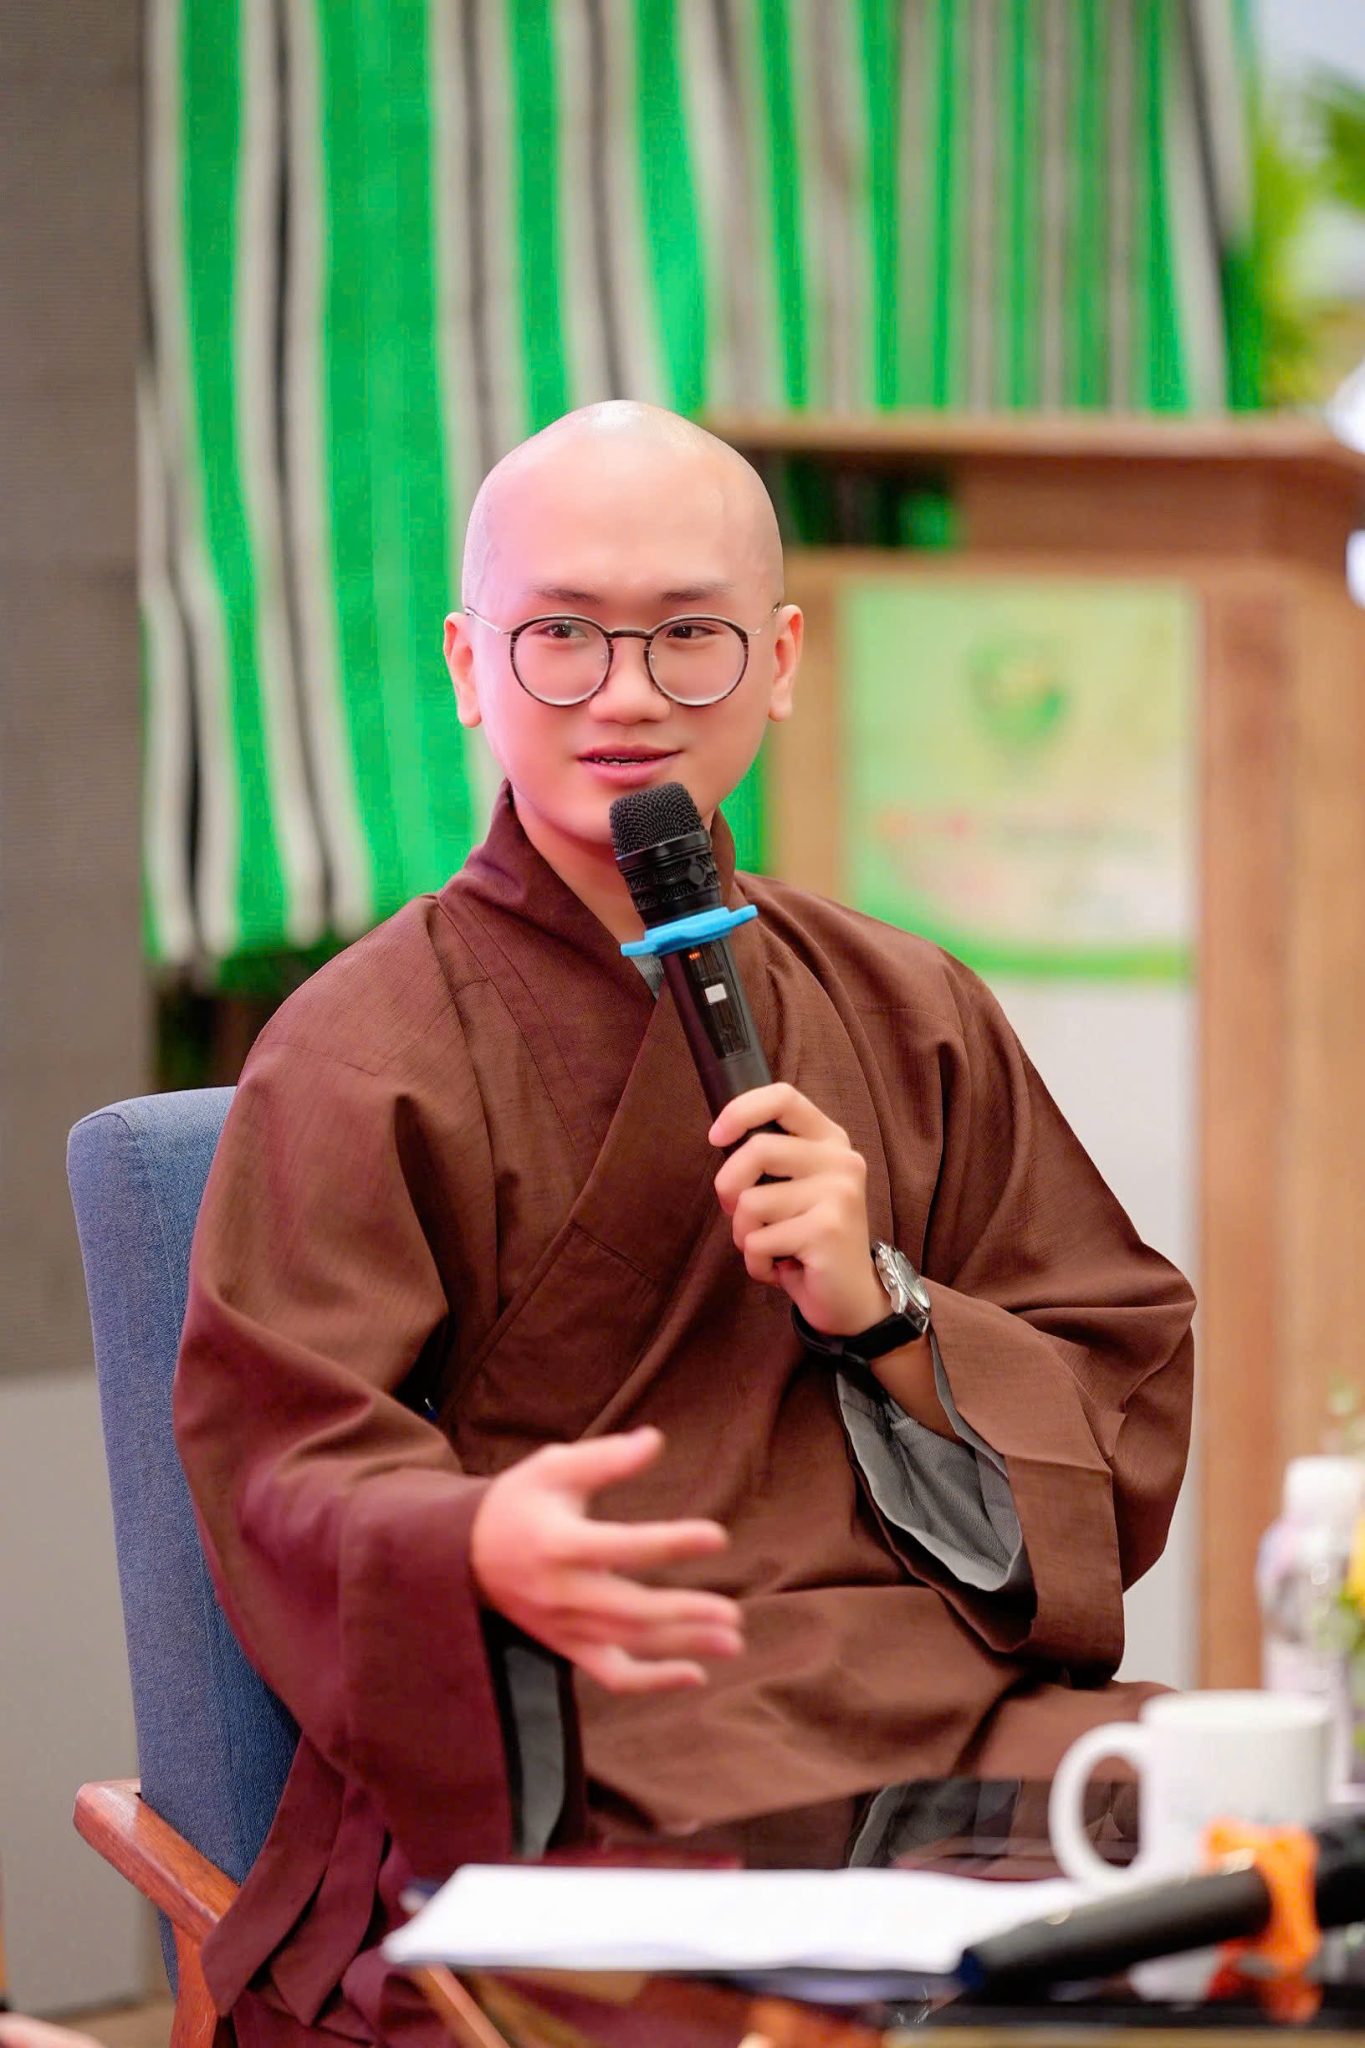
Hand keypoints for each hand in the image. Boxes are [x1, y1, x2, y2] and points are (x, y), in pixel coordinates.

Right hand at [469, 1427, 742, 1692]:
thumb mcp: (553, 1468)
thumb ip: (605, 1458)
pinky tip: (694, 1674)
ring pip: (629, 1645)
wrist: (465, 1555)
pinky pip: (611, 1675)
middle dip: (685, 1614)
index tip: (717, 1537)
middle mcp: (562, 1592)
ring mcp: (564, 1626)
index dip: (671, 1543)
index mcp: (559, 1543)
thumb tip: (655, 1441)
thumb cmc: (519, 1502)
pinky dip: (652, 1681)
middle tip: (733, 1614)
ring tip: (731, 1639)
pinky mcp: (566, 1646)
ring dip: (683, 1646)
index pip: (623, 1547)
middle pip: (631, 1611)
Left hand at [709, 1082, 888, 1336]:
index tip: (716, 1136)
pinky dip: (756, 1263)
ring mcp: (838, 1194)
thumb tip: (722, 1138)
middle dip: (728, 1188)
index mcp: (830, 1140)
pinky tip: (780, 1268)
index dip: (740, 1110)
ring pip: (750, 1202)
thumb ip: (770, 1159)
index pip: (783, 1097)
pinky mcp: (827, 1230)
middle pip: (756, 1149)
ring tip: (770, 1248)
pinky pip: (758, 1240)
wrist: (849, 1297)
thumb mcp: (793, 1188)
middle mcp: (841, 1160)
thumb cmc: (808, 1239)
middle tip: (740, 1217)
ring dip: (744, 1235)